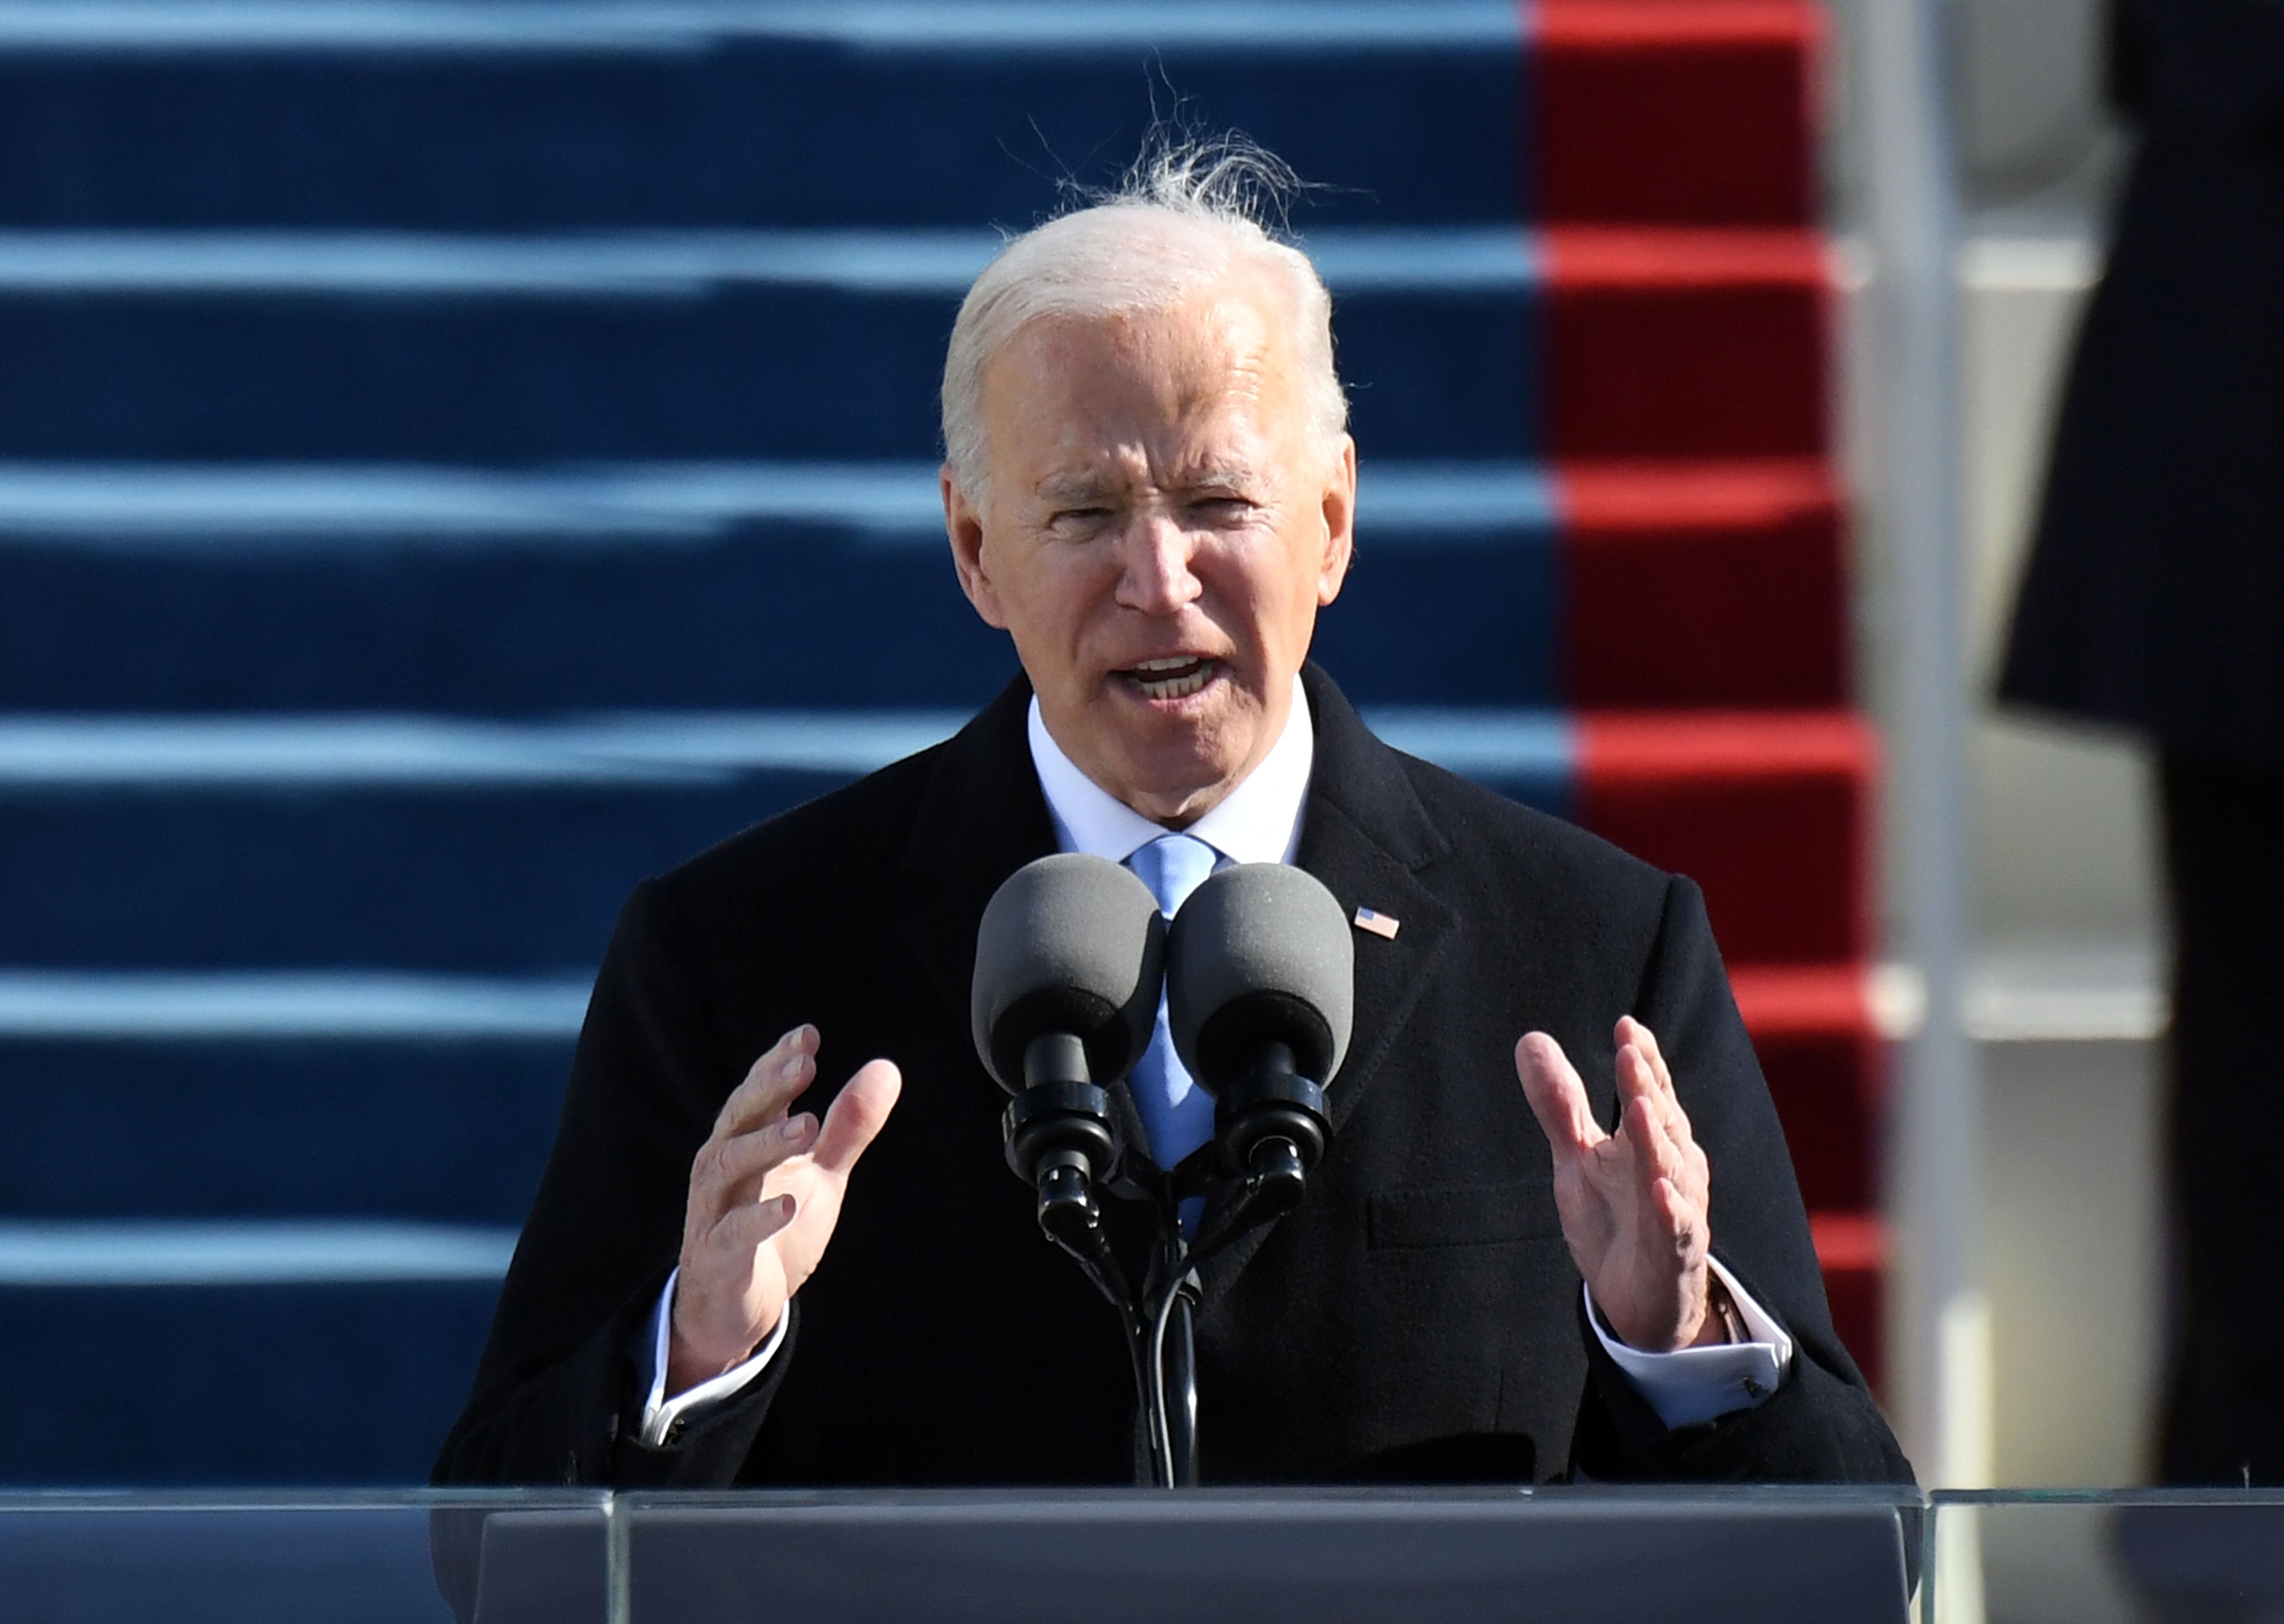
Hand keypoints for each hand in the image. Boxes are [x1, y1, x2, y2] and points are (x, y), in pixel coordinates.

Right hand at [667, 1024, 901, 1395]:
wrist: (733, 1308)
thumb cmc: (772, 1230)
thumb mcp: (819, 1175)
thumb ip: (847, 1126)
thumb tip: (886, 1069)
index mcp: (744, 1142)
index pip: (758, 1092)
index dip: (777, 1062)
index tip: (808, 1036)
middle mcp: (722, 1167)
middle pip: (739, 1118)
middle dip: (769, 1089)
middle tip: (805, 1067)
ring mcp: (714, 1211)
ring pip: (730, 1166)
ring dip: (766, 1144)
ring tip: (806, 1126)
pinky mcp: (718, 1257)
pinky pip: (733, 1233)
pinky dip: (759, 1218)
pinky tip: (789, 1204)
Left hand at [1515, 1016, 1720, 1352]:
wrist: (1636, 1299)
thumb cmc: (1614, 1219)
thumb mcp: (1577, 1157)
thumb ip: (1559, 1104)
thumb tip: (1531, 1038)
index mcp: (1651, 1140)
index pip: (1650, 1090)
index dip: (1641, 1059)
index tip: (1626, 1025)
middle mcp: (1672, 1167)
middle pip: (1662, 1120)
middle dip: (1647, 1086)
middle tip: (1629, 1050)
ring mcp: (1678, 1210)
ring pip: (1672, 1169)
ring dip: (1658, 1140)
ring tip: (1641, 1108)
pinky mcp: (1675, 1253)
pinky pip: (1677, 1229)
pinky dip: (1672, 1211)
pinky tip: (1660, 1192)